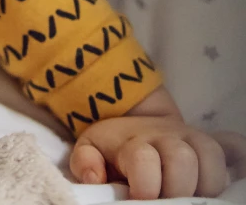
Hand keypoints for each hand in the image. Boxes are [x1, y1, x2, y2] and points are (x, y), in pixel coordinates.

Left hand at [70, 115, 244, 198]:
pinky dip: (239, 162)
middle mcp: (168, 137)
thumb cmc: (112, 147)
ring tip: (191, 199)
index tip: (138, 199)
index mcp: (135, 142)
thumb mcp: (89, 149)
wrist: (133, 120)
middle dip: (178, 189)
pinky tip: (235, 178)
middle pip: (183, 160)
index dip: (145, 186)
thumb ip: (86, 162)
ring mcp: (193, 139)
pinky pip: (235, 145)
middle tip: (167, 202)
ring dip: (206, 185)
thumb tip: (95, 177)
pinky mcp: (212, 142)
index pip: (144, 161)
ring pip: (212, 158)